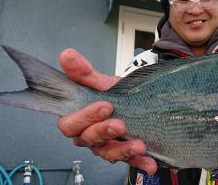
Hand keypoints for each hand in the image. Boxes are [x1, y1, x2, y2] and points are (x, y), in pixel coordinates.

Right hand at [57, 48, 157, 173]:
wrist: (135, 102)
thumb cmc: (112, 94)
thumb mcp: (101, 82)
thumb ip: (84, 72)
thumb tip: (67, 55)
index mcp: (78, 119)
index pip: (70, 124)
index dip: (84, 117)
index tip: (104, 104)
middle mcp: (89, 136)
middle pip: (88, 139)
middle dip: (103, 131)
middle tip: (120, 123)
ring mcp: (106, 146)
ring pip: (108, 153)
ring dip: (123, 150)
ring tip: (138, 145)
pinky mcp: (124, 153)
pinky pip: (130, 161)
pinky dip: (140, 163)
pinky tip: (150, 163)